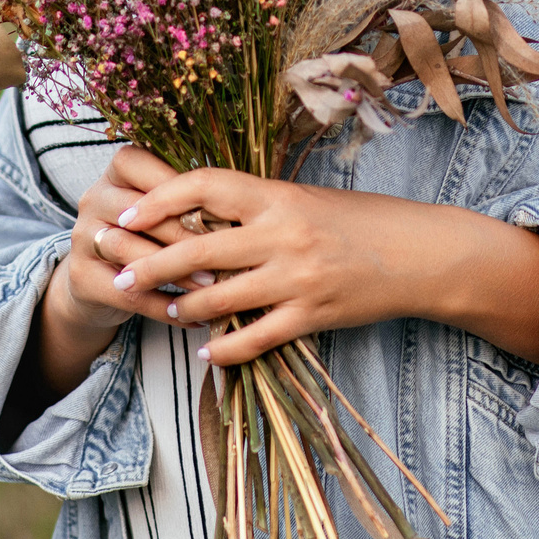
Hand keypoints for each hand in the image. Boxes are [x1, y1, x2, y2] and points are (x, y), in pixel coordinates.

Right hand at [32, 146, 220, 393]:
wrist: (102, 284)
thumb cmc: (150, 238)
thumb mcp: (166, 213)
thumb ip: (190, 203)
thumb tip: (240, 214)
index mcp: (117, 173)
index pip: (141, 164)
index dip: (178, 188)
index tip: (220, 211)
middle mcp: (93, 198)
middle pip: (140, 212)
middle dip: (185, 235)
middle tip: (226, 254)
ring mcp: (82, 237)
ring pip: (130, 250)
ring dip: (174, 271)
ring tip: (211, 286)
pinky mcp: (81, 277)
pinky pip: (126, 292)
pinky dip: (163, 307)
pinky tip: (193, 317)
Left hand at [113, 167, 538, 368]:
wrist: (421, 252)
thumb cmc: (361, 220)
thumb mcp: (306, 199)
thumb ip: (257, 207)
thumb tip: (199, 211)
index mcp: (277, 195)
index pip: (202, 185)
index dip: (158, 200)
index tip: (126, 215)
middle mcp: (282, 233)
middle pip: (196, 248)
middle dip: (150, 263)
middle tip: (117, 272)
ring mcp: (297, 278)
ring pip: (218, 298)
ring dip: (182, 308)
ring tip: (163, 311)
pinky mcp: (313, 315)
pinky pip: (255, 337)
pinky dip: (225, 348)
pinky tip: (205, 352)